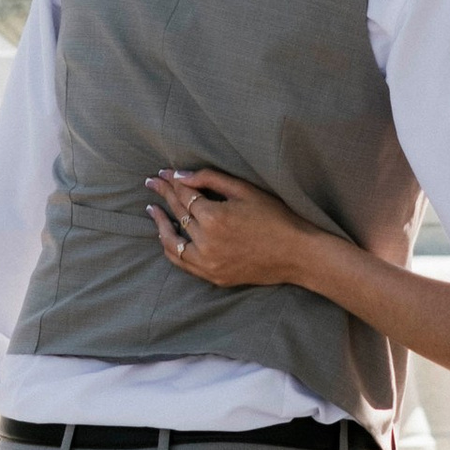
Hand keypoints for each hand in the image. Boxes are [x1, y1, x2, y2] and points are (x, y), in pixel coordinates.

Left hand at [146, 168, 328, 293]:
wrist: (297, 254)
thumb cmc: (276, 217)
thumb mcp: (245, 190)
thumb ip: (210, 179)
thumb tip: (181, 175)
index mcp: (214, 217)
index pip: (184, 195)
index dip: (172, 182)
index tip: (162, 173)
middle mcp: (206, 242)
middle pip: (177, 213)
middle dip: (163, 194)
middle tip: (152, 182)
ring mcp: (208, 262)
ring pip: (172, 241)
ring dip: (160, 223)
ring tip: (153, 209)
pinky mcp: (213, 276)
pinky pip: (181, 262)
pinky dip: (170, 247)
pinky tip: (167, 235)